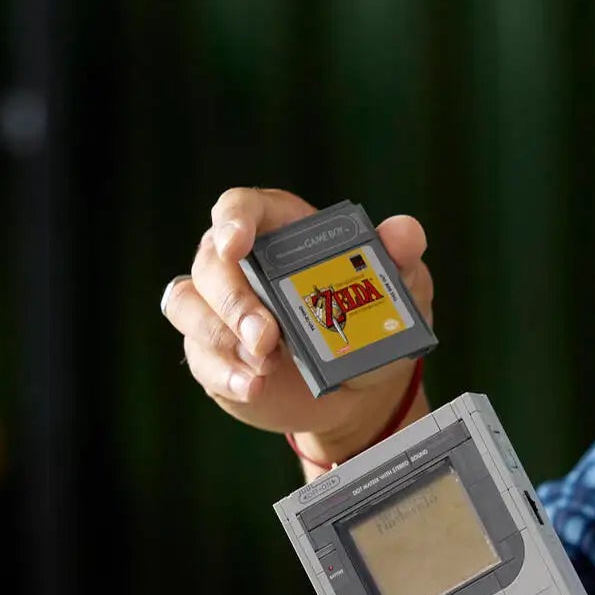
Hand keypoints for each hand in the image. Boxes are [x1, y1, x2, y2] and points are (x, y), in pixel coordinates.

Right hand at [161, 187, 436, 458]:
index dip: (233, 222)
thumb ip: (401, 256)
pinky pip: (200, 355)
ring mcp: (218, 308)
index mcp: (279, 230)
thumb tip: (404, 232)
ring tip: (266, 364)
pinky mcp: (211, 351)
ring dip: (222, 336)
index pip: (239, 208)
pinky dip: (225, 372)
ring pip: (190, 306)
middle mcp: (238, 263)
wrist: (359, 386)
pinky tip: (253, 386)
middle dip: (235, 301)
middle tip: (267, 335)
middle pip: (211, 264)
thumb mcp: (399, 287)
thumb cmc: (372, 321)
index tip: (237, 245)